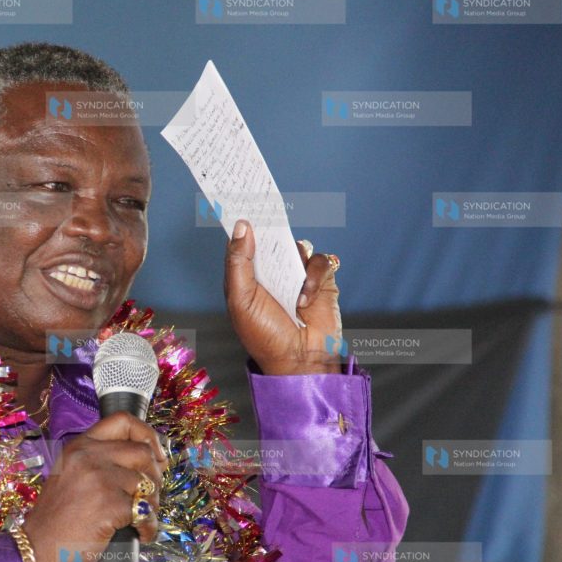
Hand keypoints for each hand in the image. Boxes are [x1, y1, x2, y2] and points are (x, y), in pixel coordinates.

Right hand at [21, 412, 167, 561]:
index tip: (155, 454)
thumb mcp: (71, 475)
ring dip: (152, 504)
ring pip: (147, 483)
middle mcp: (89, 456)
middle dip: (155, 476)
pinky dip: (148, 526)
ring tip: (140, 519)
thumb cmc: (58, 519)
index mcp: (80, 446)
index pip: (122, 421)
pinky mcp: (109, 504)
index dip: (147, 434)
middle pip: (143, 452)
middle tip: (149, 496)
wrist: (38, 549)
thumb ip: (100, 461)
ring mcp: (99, 479)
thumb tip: (147, 458)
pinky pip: (145, 511)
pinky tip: (139, 534)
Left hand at [224, 219, 342, 374]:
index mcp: (248, 276)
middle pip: (273, 237)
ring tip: (292, 290)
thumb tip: (243, 227)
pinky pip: (321, 262)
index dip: (243, 224)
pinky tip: (305, 300)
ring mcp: (298, 276)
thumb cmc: (264, 336)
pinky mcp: (322, 282)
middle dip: (272, 225)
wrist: (300, 361)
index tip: (239, 201)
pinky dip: (314, 278)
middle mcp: (272, 273)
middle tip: (270, 208)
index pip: (245, 243)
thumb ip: (239, 262)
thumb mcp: (241, 299)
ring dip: (297, 261)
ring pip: (300, 246)